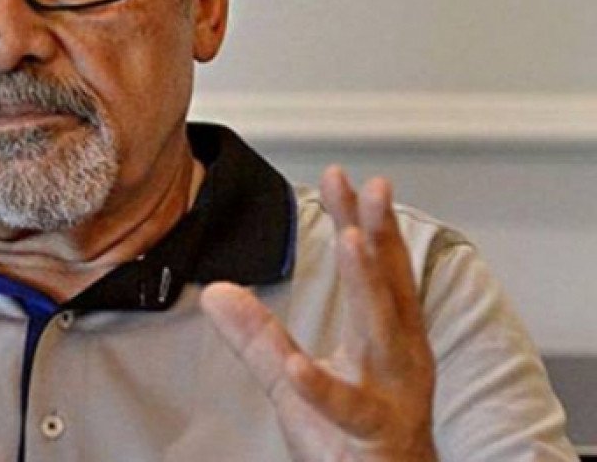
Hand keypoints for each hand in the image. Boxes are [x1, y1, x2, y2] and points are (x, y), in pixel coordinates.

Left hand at [200, 167, 436, 460]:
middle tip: (368, 188)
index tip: (345, 176)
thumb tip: (214, 290)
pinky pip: (345, 408)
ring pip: (381, 332)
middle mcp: (398, 358)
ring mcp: (390, 395)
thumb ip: (258, 334)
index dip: (364, 220)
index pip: (378, 268)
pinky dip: (320, 385)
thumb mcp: (293, 376)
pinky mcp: (369, 434)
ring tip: (351, 241)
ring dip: (367, 284)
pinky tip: (298, 365)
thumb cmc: (348, 436)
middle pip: (388, 285)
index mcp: (387, 338)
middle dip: (378, 233)